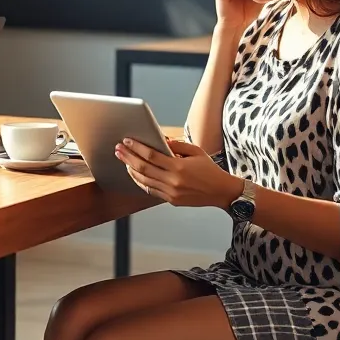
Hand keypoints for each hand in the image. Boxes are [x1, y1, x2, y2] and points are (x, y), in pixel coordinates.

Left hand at [115, 137, 241, 208]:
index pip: (151, 155)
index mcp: (179, 167)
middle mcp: (173, 181)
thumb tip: (159, 139)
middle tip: (118, 149)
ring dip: (130, 169)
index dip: (137, 147)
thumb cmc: (209, 170)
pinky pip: (150, 190)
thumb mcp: (196, 151)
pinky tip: (134, 173)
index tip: (127, 140)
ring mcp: (171, 193)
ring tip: (123, 160)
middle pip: (143, 167)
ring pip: (143, 180)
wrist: (221, 192)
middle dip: (128, 157)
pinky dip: (140, 181)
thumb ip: (177, 145)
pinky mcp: (171, 200)